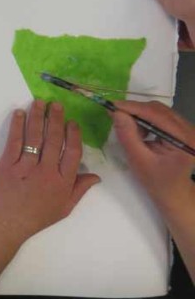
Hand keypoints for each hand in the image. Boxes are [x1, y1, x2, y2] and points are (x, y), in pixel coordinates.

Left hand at [0, 100, 99, 245]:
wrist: (6, 223)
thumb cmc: (36, 217)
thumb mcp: (64, 208)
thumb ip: (80, 189)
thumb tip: (96, 175)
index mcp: (62, 182)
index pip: (73, 153)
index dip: (74, 135)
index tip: (73, 122)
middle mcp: (46, 171)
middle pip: (54, 140)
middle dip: (56, 120)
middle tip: (57, 104)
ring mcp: (26, 166)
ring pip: (35, 137)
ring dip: (37, 117)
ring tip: (39, 102)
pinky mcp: (7, 164)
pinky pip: (14, 141)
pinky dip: (17, 126)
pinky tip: (19, 113)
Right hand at [114, 100, 194, 217]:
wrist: (173, 193)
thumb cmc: (156, 181)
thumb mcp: (138, 160)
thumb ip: (128, 135)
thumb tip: (116, 112)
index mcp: (184, 140)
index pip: (157, 115)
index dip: (133, 107)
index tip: (111, 105)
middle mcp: (190, 130)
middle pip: (159, 110)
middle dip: (136, 111)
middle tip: (116, 116)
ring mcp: (188, 129)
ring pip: (160, 111)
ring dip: (141, 115)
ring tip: (130, 129)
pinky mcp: (183, 129)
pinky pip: (162, 116)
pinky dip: (147, 120)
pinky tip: (141, 132)